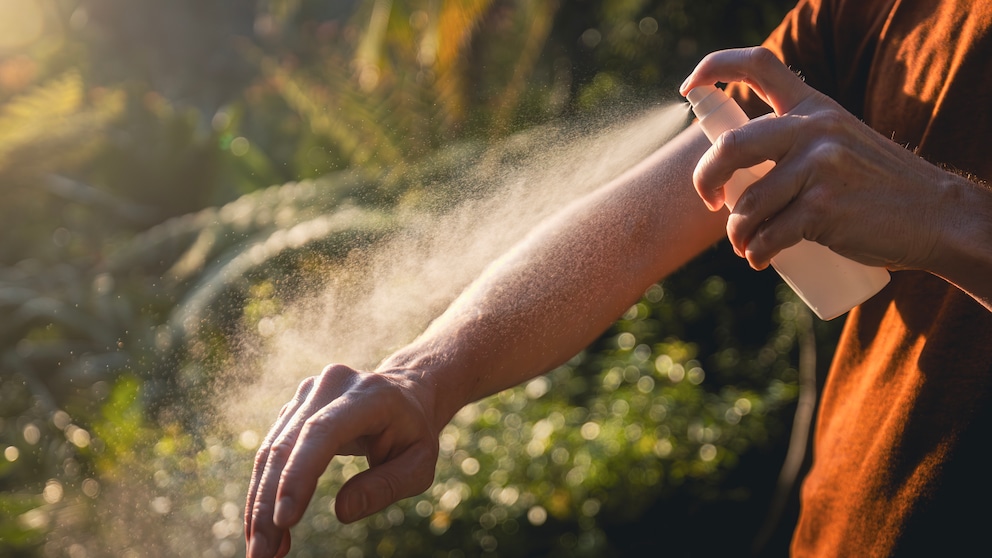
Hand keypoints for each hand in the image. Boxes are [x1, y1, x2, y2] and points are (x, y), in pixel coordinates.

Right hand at [244, 365, 440, 557]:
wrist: (404, 393)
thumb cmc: (413, 433)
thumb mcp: (419, 463)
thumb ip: (387, 485)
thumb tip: (343, 512)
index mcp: (369, 395)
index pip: (322, 431)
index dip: (299, 474)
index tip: (285, 521)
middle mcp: (331, 386)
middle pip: (287, 446)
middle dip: (269, 504)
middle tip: (262, 554)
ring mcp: (308, 394)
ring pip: (270, 451)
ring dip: (260, 505)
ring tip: (262, 552)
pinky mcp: (294, 408)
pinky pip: (270, 452)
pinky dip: (265, 493)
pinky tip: (267, 528)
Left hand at [679, 46, 948, 271]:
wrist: (935, 215)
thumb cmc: (876, 185)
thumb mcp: (839, 141)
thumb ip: (795, 141)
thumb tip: (730, 173)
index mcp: (814, 106)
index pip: (758, 65)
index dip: (713, 68)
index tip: (689, 88)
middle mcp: (814, 129)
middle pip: (731, 147)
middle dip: (705, 180)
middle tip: (709, 200)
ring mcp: (820, 168)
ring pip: (747, 204)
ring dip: (737, 233)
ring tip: (746, 244)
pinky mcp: (823, 209)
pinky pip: (768, 235)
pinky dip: (757, 253)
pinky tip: (760, 259)